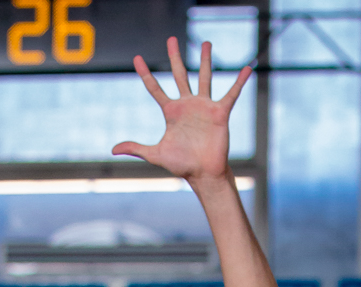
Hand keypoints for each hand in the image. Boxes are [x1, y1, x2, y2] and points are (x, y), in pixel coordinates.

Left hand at [113, 37, 250, 181]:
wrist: (203, 174)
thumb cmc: (182, 165)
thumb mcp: (155, 155)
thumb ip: (136, 148)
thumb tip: (113, 150)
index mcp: (171, 112)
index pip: (155, 88)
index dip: (145, 74)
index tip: (136, 58)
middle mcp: (187, 105)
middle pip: (179, 74)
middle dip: (175, 56)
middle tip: (171, 39)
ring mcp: (204, 106)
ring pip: (204, 77)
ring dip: (205, 60)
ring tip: (206, 43)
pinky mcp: (220, 112)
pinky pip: (231, 94)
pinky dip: (239, 81)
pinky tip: (247, 68)